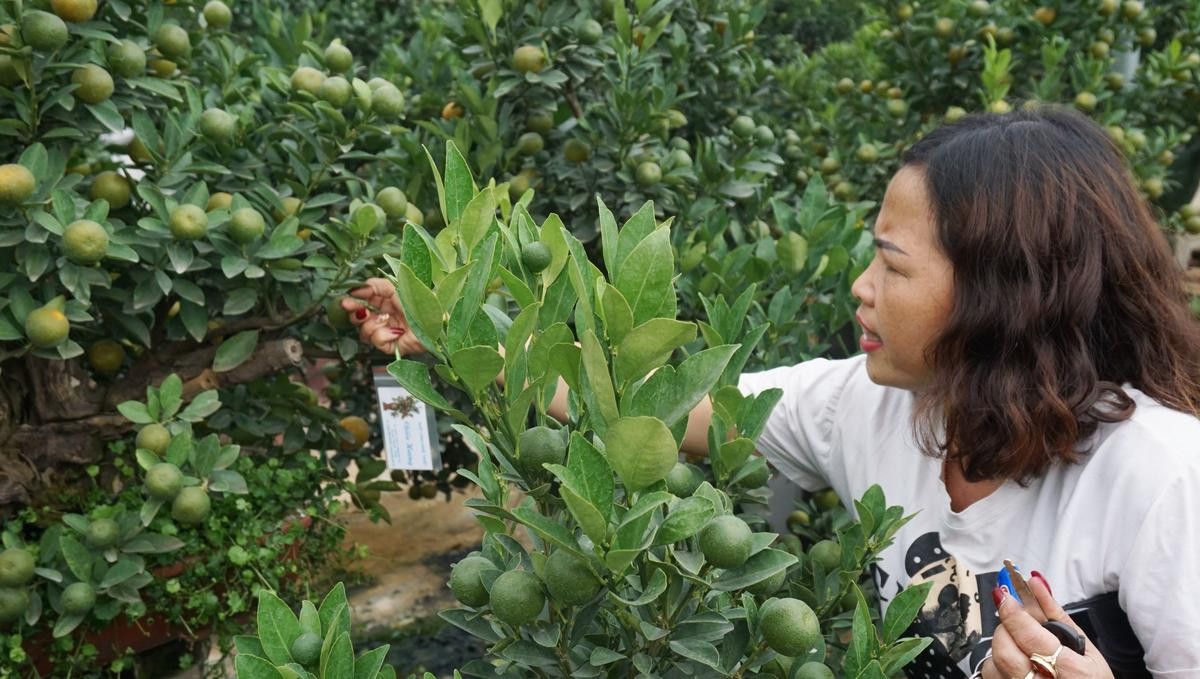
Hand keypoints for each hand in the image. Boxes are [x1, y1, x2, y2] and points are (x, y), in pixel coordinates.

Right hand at [342, 277, 426, 355]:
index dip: (353, 299)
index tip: (348, 296)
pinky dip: (383, 335)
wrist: (433, 322)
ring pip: (364, 331)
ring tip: (386, 319)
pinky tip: (396, 332)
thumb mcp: (395, 288)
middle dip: (354, 312)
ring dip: (372, 324)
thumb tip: (355, 289)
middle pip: (358, 317)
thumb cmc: (418, 302)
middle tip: (349, 306)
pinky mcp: (390, 345)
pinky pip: (376, 341)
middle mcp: (383, 317)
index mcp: (385, 302)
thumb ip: (374, 285)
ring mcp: (386, 332)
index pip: (362, 301)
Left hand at [981, 573, 1113, 678]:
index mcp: (1072, 672)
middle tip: (1014, 622)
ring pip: (995, 664)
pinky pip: (993, 674)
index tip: (1004, 596)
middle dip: (1005, 630)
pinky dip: (1000, 662)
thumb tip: (1036, 585)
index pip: (1031, 638)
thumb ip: (1058, 616)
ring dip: (1003, 646)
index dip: (1014, 614)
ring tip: (1021, 646)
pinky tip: (1017, 660)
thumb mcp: (1087, 649)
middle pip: (1006, 652)